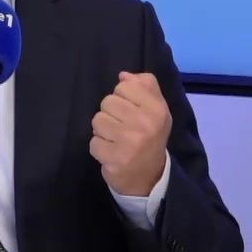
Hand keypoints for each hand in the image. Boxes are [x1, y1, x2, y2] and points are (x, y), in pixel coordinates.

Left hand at [89, 72, 170, 196]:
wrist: (150, 175)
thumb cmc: (149, 136)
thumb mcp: (156, 109)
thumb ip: (144, 87)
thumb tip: (124, 75)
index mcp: (158, 109)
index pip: (124, 86)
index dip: (123, 97)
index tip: (132, 110)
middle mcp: (145, 124)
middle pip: (107, 102)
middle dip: (111, 114)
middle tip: (123, 127)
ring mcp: (130, 142)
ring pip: (97, 121)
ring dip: (103, 131)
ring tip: (117, 140)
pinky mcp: (115, 158)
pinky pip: (93, 142)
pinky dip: (99, 148)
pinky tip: (112, 153)